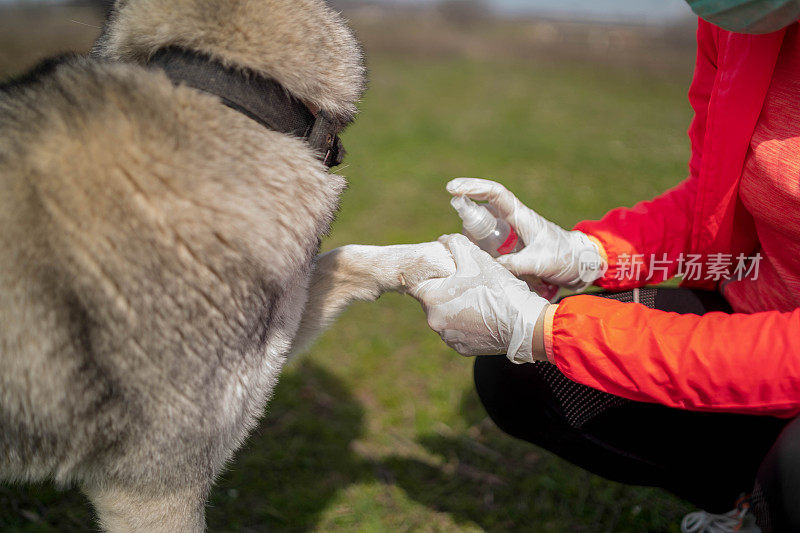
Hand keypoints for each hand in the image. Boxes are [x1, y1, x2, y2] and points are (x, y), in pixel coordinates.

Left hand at [410, 234, 548, 363]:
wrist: (524, 324)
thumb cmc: (498, 289)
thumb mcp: (476, 257)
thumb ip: (454, 244)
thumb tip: (443, 241)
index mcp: (432, 299)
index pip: (417, 282)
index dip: (430, 272)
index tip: (444, 269)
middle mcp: (434, 321)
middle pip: (432, 298)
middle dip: (446, 288)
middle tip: (467, 281)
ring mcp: (447, 337)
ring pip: (445, 314)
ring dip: (456, 305)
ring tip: (478, 297)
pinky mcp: (461, 348)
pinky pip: (458, 329)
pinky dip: (467, 321)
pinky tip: (483, 314)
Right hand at [447, 178, 605, 289]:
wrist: (579, 264)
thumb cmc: (563, 257)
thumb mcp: (539, 262)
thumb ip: (515, 264)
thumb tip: (489, 266)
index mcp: (521, 215)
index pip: (494, 193)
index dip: (473, 187)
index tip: (452, 188)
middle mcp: (513, 219)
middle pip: (483, 205)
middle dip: (465, 206)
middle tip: (453, 222)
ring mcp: (511, 231)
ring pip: (483, 224)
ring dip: (470, 231)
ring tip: (463, 246)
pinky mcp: (511, 244)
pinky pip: (489, 240)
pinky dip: (479, 245)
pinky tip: (474, 258)